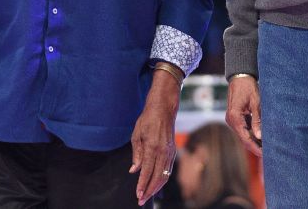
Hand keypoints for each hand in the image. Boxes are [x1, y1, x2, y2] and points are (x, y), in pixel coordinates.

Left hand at [129, 70, 178, 205]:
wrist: (164, 108)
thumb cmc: (148, 119)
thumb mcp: (137, 134)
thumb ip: (136, 154)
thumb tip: (134, 170)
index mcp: (152, 147)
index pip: (147, 172)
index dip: (142, 185)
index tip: (137, 195)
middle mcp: (163, 152)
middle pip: (157, 177)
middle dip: (149, 191)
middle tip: (141, 200)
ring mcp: (170, 152)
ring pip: (165, 176)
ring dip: (156, 187)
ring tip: (148, 195)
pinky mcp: (173, 151)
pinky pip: (168, 169)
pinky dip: (163, 179)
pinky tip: (157, 184)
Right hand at [225, 75, 261, 156]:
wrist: (240, 78)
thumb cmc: (249, 88)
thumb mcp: (256, 103)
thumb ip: (257, 120)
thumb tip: (260, 136)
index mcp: (235, 117)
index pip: (245, 137)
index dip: (255, 148)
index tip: (265, 155)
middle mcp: (230, 120)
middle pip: (244, 139)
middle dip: (256, 147)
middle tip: (269, 154)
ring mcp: (231, 120)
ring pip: (243, 135)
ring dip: (254, 142)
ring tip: (268, 148)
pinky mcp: (235, 119)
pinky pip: (243, 130)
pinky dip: (252, 135)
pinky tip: (262, 139)